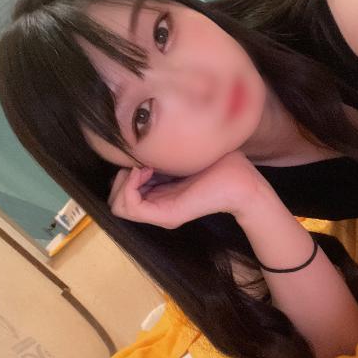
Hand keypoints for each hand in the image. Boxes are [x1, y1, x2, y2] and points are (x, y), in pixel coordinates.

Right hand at [106, 150, 271, 228]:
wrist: (242, 181)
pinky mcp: (165, 215)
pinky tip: (146, 171)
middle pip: (114, 199)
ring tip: (145, 167)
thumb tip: (140, 143)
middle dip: (120, 176)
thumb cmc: (219, 164)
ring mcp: (160, 213)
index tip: (145, 157)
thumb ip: (161, 156)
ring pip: (116, 205)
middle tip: (144, 163)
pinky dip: (129, 186)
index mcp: (159, 195)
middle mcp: (156, 207)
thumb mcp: (180, 157)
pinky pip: (128, 206)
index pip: (121, 191)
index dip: (125, 171)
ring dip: (123, 180)